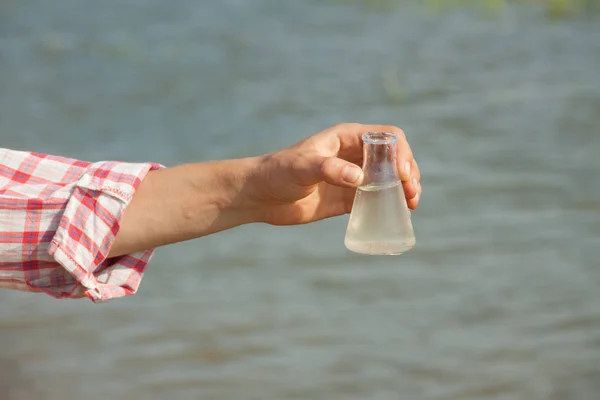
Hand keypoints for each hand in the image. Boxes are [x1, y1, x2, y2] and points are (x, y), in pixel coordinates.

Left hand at [251, 123, 421, 225]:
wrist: (260, 195)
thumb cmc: (278, 172)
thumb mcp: (302, 167)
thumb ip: (329, 169)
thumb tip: (359, 178)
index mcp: (347, 137)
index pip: (387, 136)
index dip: (401, 152)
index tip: (401, 174)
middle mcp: (354, 154)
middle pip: (394, 157)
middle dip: (408, 173)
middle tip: (411, 193)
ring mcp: (352, 176)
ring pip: (389, 179)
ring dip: (404, 189)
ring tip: (410, 204)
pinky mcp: (347, 198)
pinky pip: (376, 199)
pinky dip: (389, 205)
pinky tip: (397, 214)